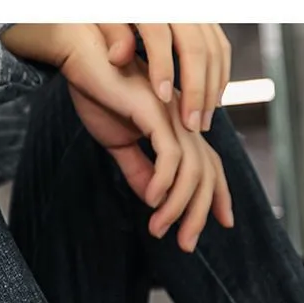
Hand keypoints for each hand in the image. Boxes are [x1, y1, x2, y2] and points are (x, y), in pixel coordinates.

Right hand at [2, 24, 232, 249]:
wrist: (78, 57)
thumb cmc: (98, 93)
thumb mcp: (120, 142)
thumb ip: (139, 170)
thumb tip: (154, 200)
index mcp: (179, 128)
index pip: (211, 165)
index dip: (221, 195)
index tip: (225, 223)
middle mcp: (182, 121)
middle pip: (207, 175)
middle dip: (199, 214)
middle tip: (185, 244)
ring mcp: (172, 115)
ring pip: (192, 171)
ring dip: (177, 207)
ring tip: (159, 228)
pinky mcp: (155, 111)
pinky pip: (170, 155)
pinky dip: (164, 182)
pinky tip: (150, 200)